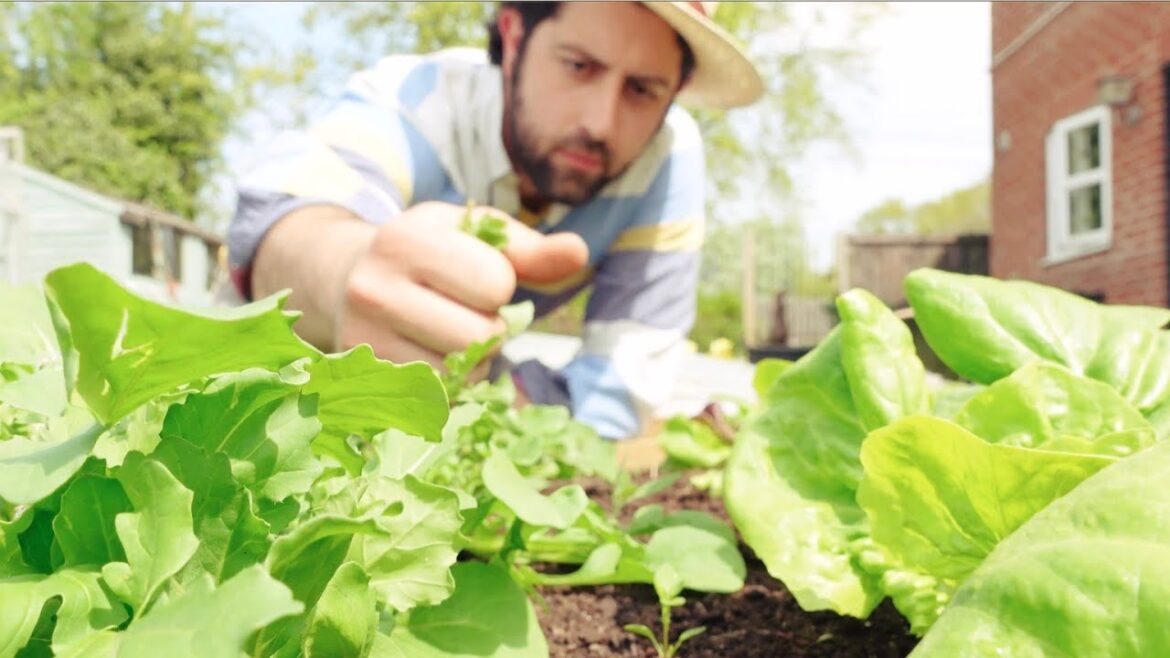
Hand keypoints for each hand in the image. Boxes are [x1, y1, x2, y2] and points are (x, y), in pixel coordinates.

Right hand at [336, 201, 588, 369]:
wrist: (346, 280)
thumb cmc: (430, 253)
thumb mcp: (475, 236)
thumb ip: (530, 249)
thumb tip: (581, 252)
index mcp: (405, 241)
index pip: (494, 284)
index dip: (499, 286)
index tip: (475, 278)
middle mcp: (374, 289)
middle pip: (481, 337)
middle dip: (490, 328)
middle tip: (466, 312)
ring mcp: (364, 340)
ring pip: (461, 374)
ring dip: (472, 361)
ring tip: (446, 332)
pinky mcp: (367, 382)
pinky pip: (438, 399)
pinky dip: (450, 383)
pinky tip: (429, 354)